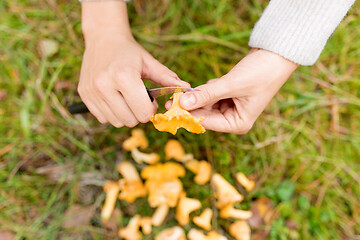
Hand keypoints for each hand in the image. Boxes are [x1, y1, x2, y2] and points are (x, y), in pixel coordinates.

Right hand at [78, 1, 188, 126]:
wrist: (103, 38)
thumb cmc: (129, 52)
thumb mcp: (150, 63)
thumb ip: (167, 78)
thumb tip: (187, 88)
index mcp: (123, 76)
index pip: (143, 113)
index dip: (150, 109)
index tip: (150, 100)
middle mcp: (104, 85)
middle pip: (130, 120)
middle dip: (138, 114)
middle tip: (139, 100)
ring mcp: (91, 91)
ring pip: (116, 122)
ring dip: (125, 115)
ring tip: (127, 99)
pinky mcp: (84, 95)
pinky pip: (102, 118)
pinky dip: (112, 113)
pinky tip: (115, 99)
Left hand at [175, 49, 297, 133]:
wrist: (276, 55)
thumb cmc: (261, 73)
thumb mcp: (231, 85)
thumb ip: (207, 94)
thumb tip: (183, 102)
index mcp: (238, 124)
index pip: (207, 122)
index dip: (189, 115)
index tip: (171, 107)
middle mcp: (234, 119)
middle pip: (204, 114)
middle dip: (191, 104)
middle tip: (173, 97)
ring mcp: (231, 108)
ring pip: (206, 103)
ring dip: (200, 94)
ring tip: (195, 87)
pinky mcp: (228, 96)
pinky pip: (211, 94)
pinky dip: (208, 87)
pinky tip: (216, 81)